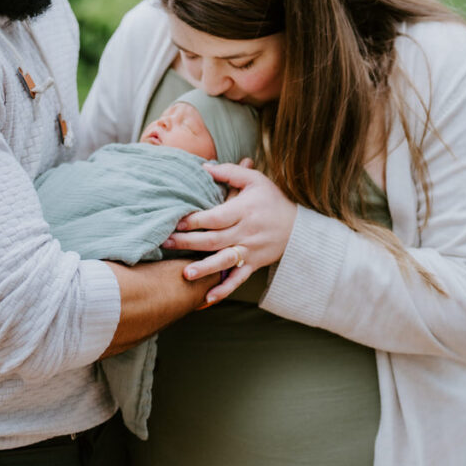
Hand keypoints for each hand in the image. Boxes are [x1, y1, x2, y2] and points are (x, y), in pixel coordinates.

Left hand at [161, 163, 296, 304]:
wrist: (298, 227)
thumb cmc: (272, 199)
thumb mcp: (255, 180)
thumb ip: (229, 172)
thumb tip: (204, 167)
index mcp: (244, 211)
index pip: (216, 217)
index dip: (195, 220)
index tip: (176, 221)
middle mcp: (246, 232)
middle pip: (214, 239)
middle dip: (189, 242)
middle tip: (167, 243)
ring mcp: (249, 251)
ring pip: (224, 261)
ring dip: (204, 268)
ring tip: (186, 273)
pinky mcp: (253, 265)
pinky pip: (237, 279)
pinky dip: (223, 290)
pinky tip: (207, 298)